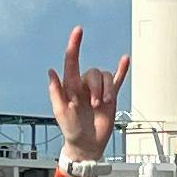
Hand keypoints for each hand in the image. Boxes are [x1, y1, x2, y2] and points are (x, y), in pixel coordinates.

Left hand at [45, 26, 127, 171]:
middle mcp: (84, 85)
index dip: (75, 45)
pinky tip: (125, 60)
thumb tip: (51, 71)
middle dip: (96, 87)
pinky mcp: (110, 97)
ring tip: (102, 105)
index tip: (78, 31)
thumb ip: (56, 92)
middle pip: (93, 72)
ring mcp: (98, 90)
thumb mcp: (60, 112)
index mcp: (70, 86)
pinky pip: (116, 80)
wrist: (87, 145)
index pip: (71, 61)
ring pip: (105, 77)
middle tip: (94, 105)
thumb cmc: (71, 130)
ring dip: (106, 89)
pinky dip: (121, 70)